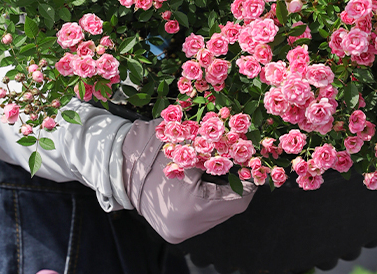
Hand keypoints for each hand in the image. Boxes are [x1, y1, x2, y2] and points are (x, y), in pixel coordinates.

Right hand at [122, 119, 255, 243]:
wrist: (119, 168)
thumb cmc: (154, 151)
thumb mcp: (190, 145)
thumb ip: (218, 147)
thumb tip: (246, 144)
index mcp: (192, 206)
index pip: (236, 200)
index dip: (250, 184)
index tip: (256, 169)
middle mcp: (188, 226)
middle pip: (228, 210)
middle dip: (238, 187)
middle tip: (244, 168)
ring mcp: (180, 232)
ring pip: (217, 215)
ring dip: (224, 195)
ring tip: (225, 172)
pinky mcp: (175, 232)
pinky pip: (203, 218)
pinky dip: (209, 201)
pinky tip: (207, 183)